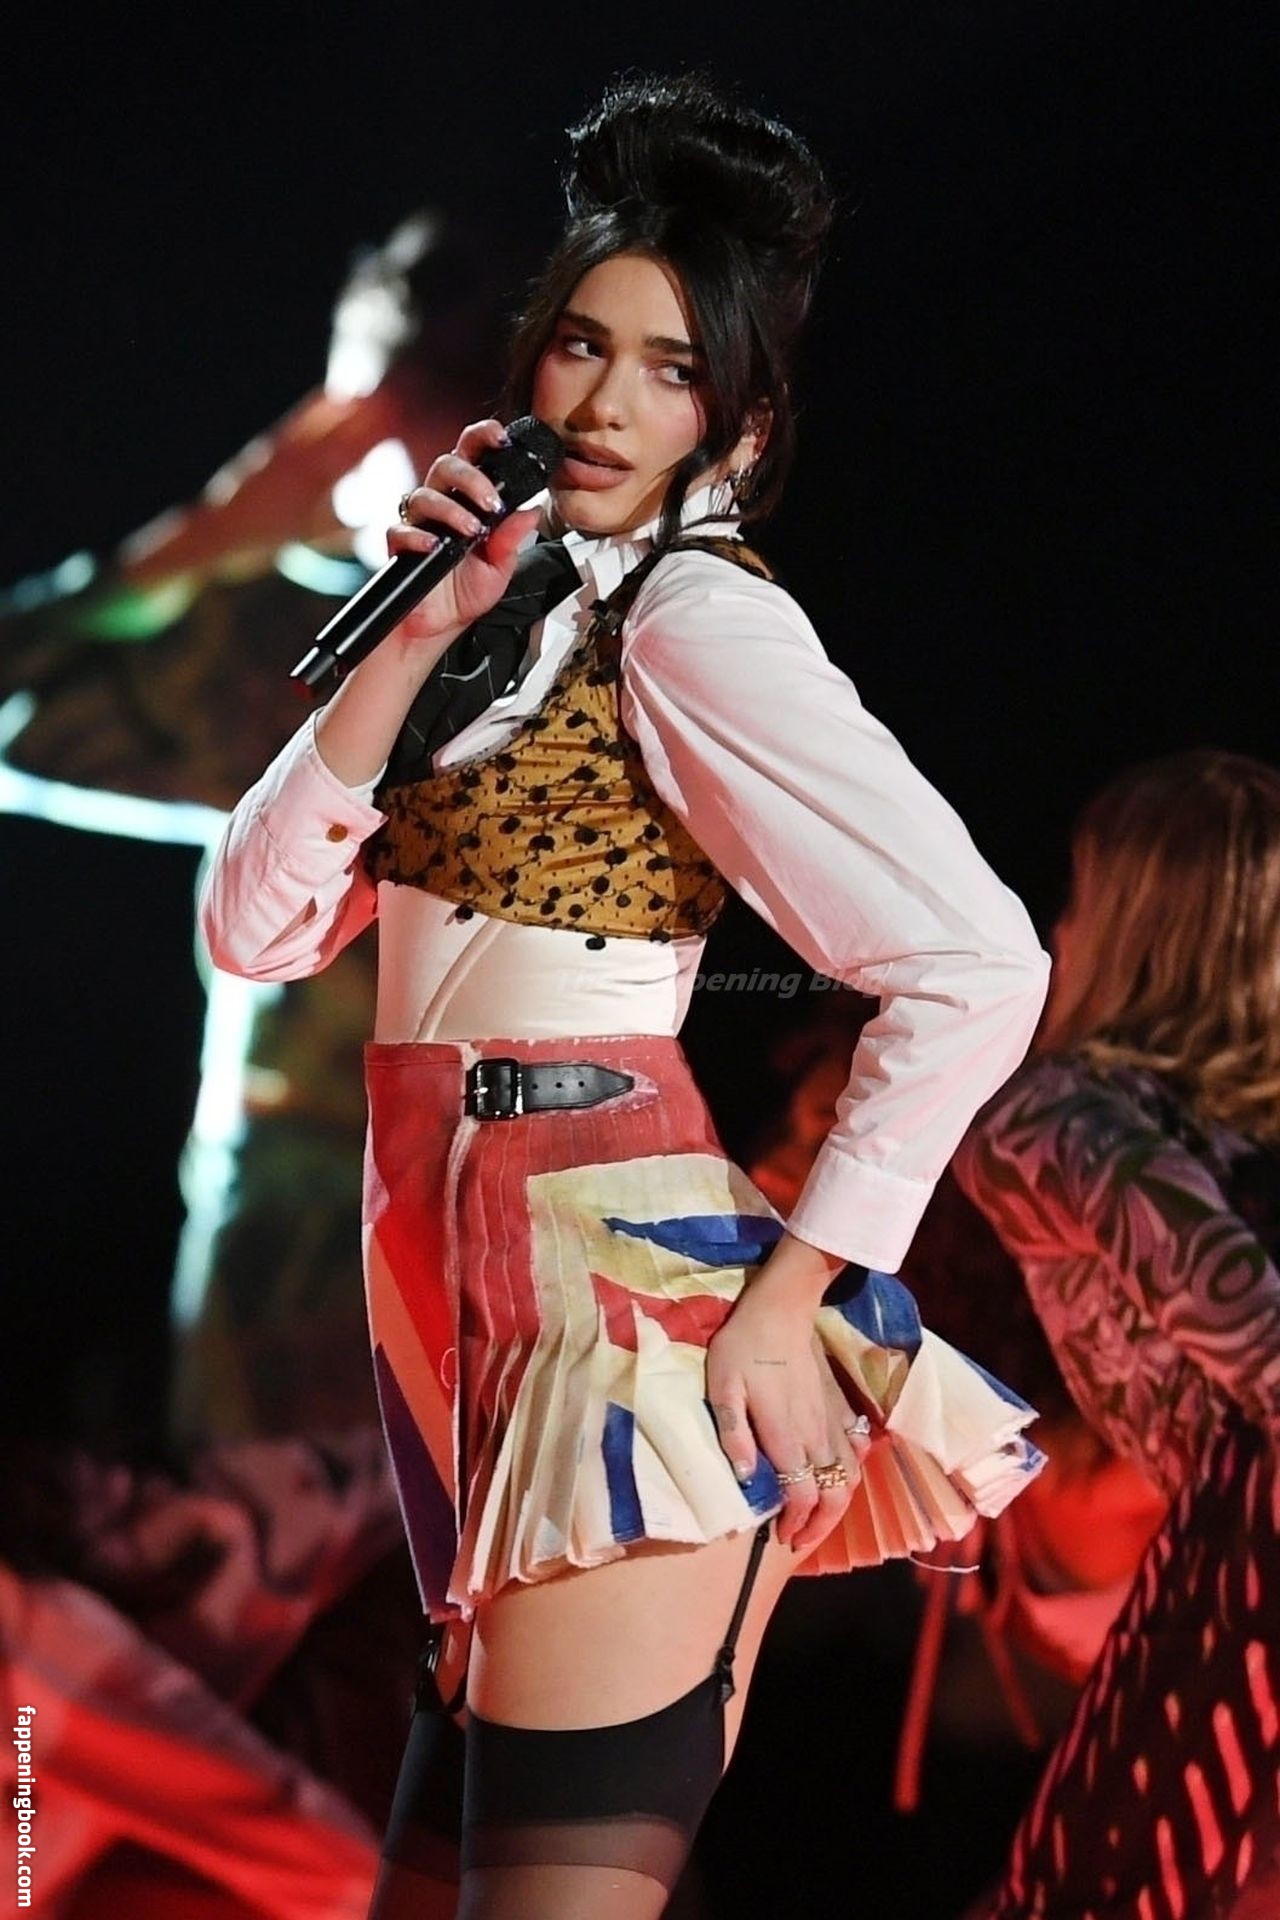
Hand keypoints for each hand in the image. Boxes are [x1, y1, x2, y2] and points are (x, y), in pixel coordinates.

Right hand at [390, 417, 541, 647]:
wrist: (439, 626)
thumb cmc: (466, 593)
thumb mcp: (500, 568)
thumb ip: (511, 540)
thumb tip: (530, 511)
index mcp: (468, 500)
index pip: (473, 455)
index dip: (483, 437)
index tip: (502, 438)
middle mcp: (442, 504)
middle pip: (446, 465)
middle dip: (471, 478)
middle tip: (491, 503)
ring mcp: (419, 522)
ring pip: (423, 494)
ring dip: (451, 509)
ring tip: (472, 531)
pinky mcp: (400, 545)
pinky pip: (400, 529)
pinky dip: (419, 535)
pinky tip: (435, 546)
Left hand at [707, 1280, 868, 1553]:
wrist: (781, 1309)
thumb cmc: (744, 1347)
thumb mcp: (722, 1387)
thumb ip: (733, 1433)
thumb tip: (744, 1477)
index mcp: (786, 1436)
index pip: (803, 1495)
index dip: (797, 1523)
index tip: (783, 1537)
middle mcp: (816, 1435)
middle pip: (833, 1495)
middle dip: (821, 1526)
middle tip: (801, 1539)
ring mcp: (833, 1420)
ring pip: (851, 1475)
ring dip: (839, 1503)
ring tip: (820, 1517)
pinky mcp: (840, 1405)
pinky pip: (859, 1446)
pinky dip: (855, 1468)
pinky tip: (842, 1473)